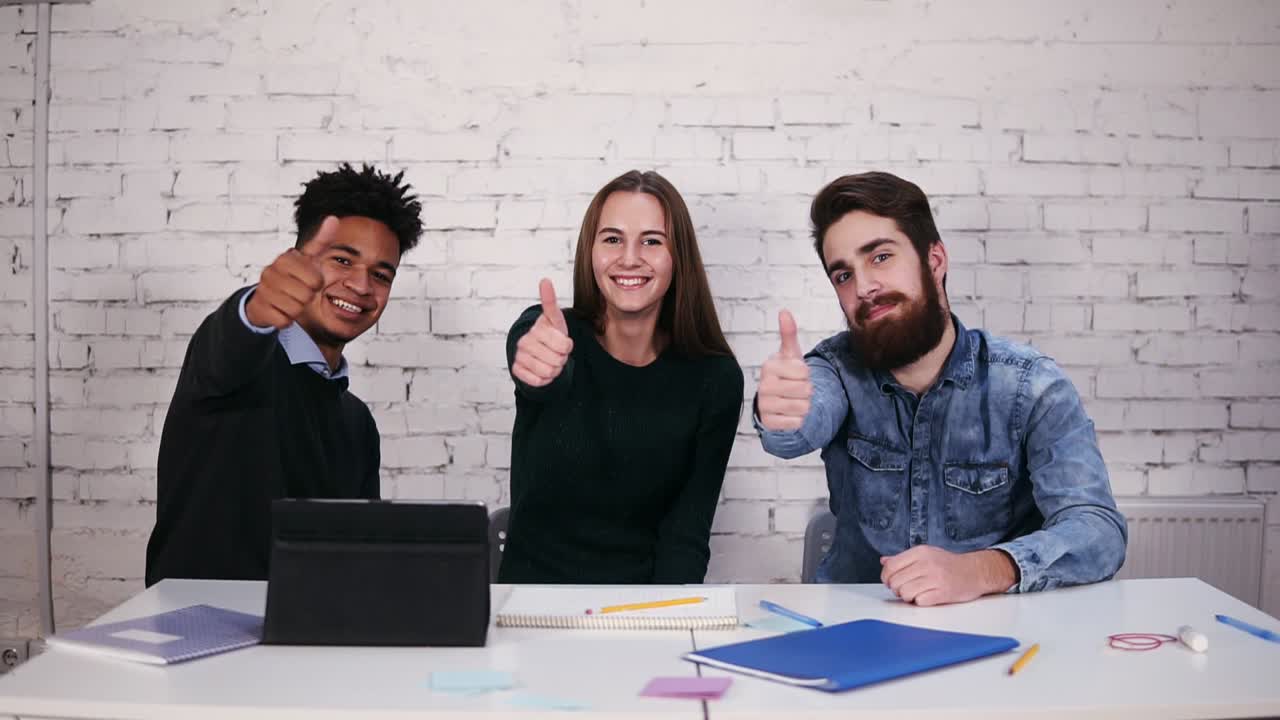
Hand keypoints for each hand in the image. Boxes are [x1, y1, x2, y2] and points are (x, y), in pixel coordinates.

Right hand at [244, 216, 333, 328]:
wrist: (264, 297)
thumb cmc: (292, 276)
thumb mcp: (307, 258)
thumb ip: (321, 241)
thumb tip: (334, 219)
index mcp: (285, 258)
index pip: (315, 279)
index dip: (316, 283)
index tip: (308, 279)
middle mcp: (271, 271)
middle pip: (306, 295)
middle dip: (306, 297)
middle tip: (298, 291)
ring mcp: (263, 290)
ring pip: (295, 309)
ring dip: (296, 309)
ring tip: (289, 300)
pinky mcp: (259, 308)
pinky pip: (283, 321)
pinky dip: (285, 320)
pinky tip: (279, 310)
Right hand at [511, 278, 573, 386]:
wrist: (538, 351)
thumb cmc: (550, 334)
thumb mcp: (555, 320)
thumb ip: (550, 302)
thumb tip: (544, 280)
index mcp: (538, 328)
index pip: (564, 345)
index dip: (567, 346)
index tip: (563, 342)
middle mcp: (525, 340)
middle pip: (558, 360)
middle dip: (562, 359)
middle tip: (556, 353)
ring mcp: (520, 355)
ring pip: (549, 372)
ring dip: (554, 370)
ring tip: (550, 361)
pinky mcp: (516, 369)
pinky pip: (538, 381)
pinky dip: (544, 379)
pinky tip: (541, 370)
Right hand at [756, 309, 811, 430]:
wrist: (774, 401)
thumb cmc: (786, 375)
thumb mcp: (790, 355)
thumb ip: (788, 334)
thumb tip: (784, 311)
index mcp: (770, 366)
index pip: (805, 372)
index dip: (806, 375)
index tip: (795, 374)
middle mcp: (764, 385)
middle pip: (806, 390)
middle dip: (806, 391)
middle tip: (795, 389)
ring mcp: (764, 405)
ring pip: (803, 407)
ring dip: (804, 406)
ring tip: (793, 400)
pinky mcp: (768, 423)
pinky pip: (797, 423)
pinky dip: (797, 420)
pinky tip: (788, 413)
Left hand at [880, 546, 1016, 606]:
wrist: (976, 571)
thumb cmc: (949, 564)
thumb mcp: (926, 554)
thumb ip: (903, 558)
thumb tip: (884, 561)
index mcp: (920, 552)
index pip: (890, 566)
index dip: (886, 577)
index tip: (890, 581)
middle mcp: (926, 563)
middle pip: (895, 581)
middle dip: (896, 588)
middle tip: (904, 588)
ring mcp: (935, 578)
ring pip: (905, 592)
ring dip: (907, 596)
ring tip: (915, 593)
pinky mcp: (943, 592)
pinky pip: (919, 601)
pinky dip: (920, 602)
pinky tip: (926, 597)